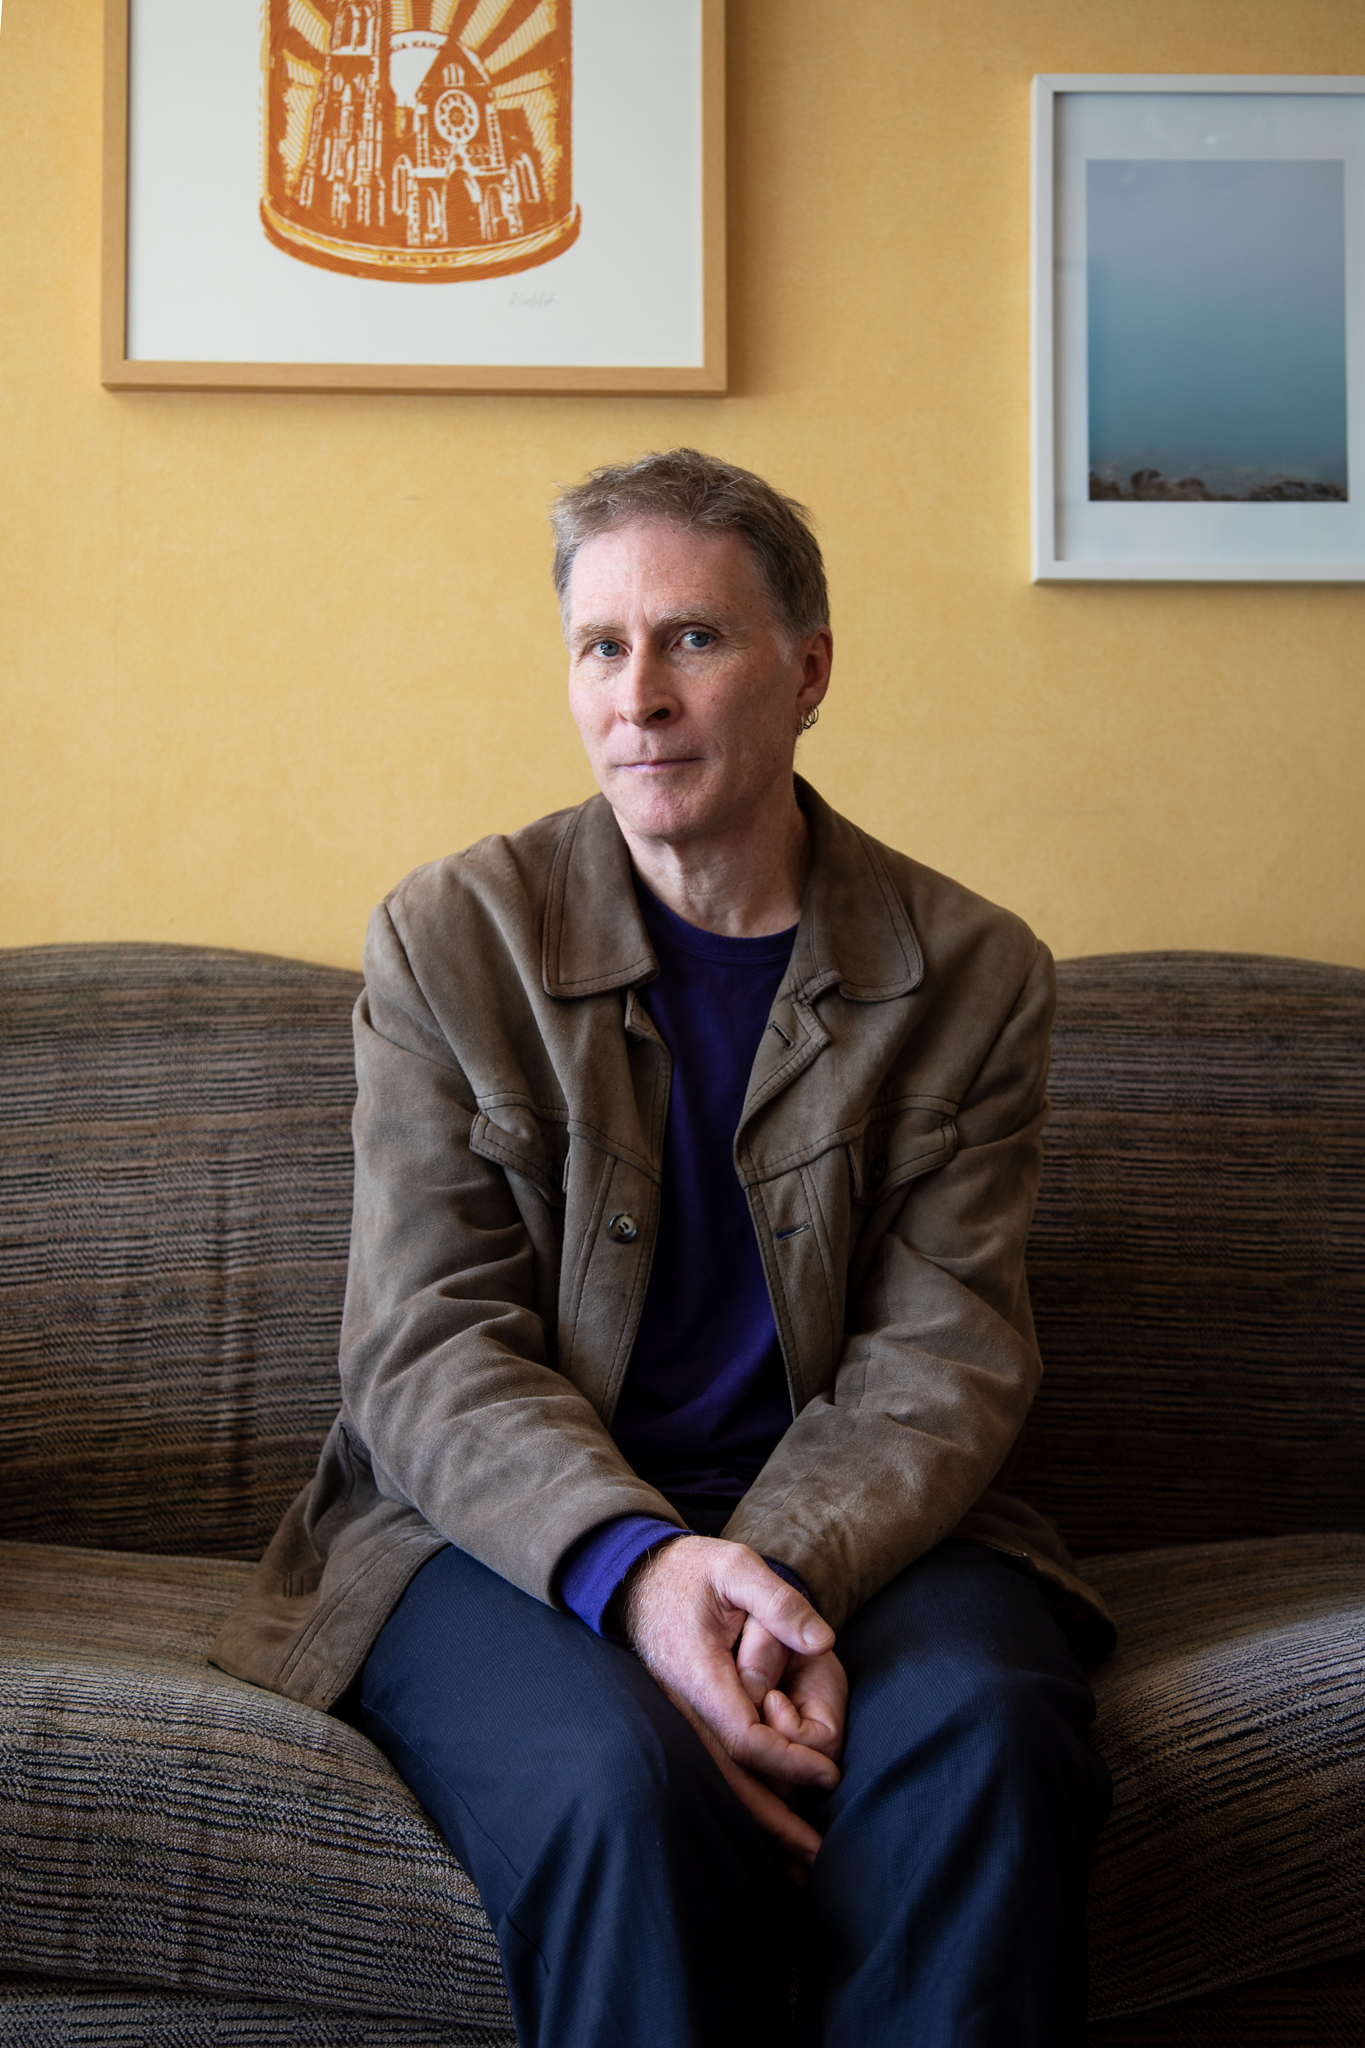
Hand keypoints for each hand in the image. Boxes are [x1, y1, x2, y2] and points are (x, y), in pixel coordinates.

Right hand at [622, 1536, 844, 1873]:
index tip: (830, 1772)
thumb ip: (777, 1601)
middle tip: (818, 1855)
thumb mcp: (735, 1567)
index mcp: (698, 1674)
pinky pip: (712, 1775)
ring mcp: (678, 1720)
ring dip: (758, 1828)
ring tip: (798, 1868)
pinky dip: (741, 1809)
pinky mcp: (683, 1725)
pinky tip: (765, 1838)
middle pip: (728, 1781)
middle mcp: (682, 1708)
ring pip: (717, 1787)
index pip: (743, 1737)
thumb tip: (822, 1641)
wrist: (639, 1579)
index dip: (787, 1761)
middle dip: (773, 1823)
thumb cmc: (693, 1571)